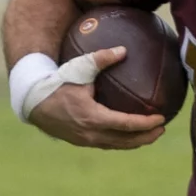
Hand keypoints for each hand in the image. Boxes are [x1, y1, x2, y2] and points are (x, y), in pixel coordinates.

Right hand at [27, 47, 166, 148]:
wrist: (33, 100)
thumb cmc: (57, 82)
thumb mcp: (79, 68)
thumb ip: (101, 58)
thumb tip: (124, 50)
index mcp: (93, 117)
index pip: (127, 124)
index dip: (147, 123)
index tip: (162, 118)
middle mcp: (91, 133)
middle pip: (126, 141)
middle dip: (147, 137)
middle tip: (162, 128)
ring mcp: (86, 140)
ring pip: (117, 145)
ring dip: (136, 141)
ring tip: (151, 134)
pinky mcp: (81, 141)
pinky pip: (107, 144)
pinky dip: (122, 141)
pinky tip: (129, 133)